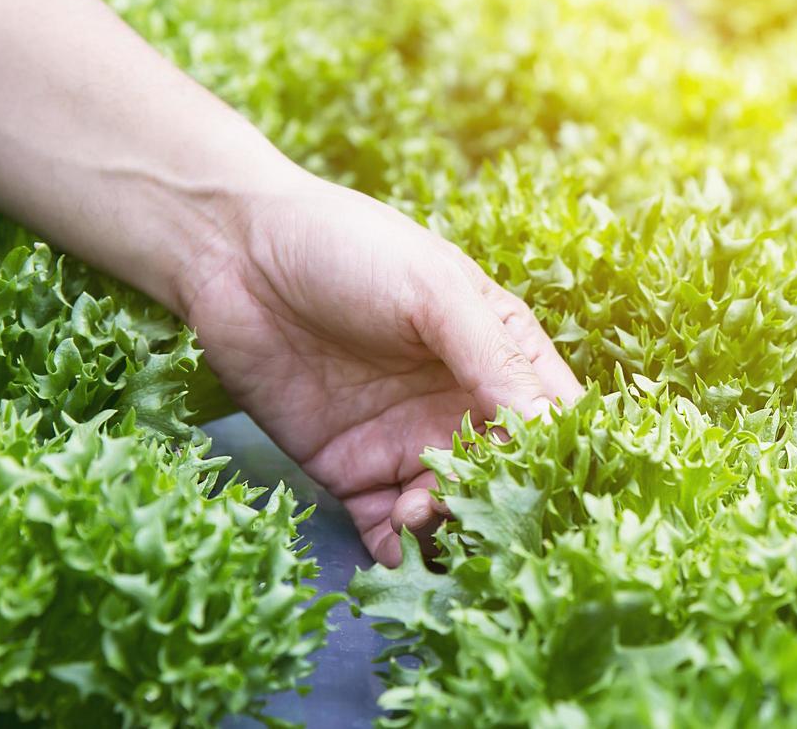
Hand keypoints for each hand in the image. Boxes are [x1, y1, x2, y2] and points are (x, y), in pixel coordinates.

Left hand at [180, 173, 581, 565]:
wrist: (234, 254)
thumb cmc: (350, 249)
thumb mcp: (435, 292)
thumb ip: (495, 359)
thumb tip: (552, 426)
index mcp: (499, 351)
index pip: (553, 414)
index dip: (562, 451)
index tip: (559, 481)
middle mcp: (462, 403)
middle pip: (507, 474)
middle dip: (502, 499)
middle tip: (482, 506)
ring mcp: (408, 441)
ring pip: (453, 508)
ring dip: (450, 524)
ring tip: (421, 509)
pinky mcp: (353, 473)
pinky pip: (389, 529)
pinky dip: (400, 548)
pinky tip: (397, 540)